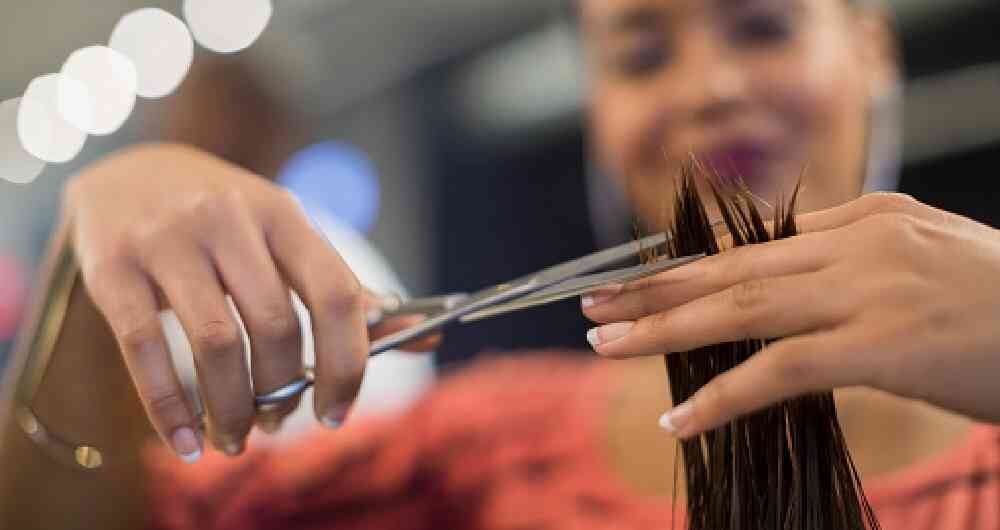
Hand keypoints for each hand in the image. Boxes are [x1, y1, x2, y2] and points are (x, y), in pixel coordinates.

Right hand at [64, 143, 398, 460]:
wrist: (127, 170)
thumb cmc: (225, 218)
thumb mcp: (285, 235)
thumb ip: (341, 285)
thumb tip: (418, 334)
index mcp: (284, 214)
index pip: (337, 293)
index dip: (348, 363)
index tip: (338, 412)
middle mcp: (229, 219)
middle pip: (277, 326)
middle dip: (284, 392)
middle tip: (278, 422)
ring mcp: (168, 240)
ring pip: (215, 343)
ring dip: (232, 409)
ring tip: (234, 438)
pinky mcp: (112, 265)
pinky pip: (144, 350)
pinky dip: (169, 408)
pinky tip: (184, 441)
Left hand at [582, 193, 999, 437]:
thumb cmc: (998, 303)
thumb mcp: (922, 256)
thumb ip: (853, 255)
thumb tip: (785, 274)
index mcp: (862, 219)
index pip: (751, 243)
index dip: (686, 265)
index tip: (635, 281)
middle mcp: (854, 244)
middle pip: (729, 267)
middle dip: (653, 288)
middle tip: (592, 303)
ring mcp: (864, 290)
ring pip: (740, 308)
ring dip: (665, 329)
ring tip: (605, 344)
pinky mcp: (879, 344)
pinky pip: (780, 370)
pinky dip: (722, 395)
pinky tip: (678, 417)